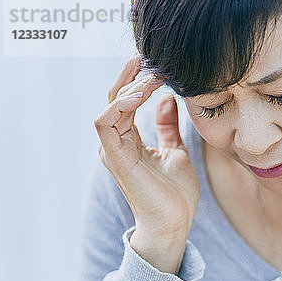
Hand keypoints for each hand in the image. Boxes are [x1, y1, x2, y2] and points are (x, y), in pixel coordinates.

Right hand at [94, 56, 199, 272]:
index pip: (128, 101)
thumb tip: (168, 100)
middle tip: (150, 57)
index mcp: (129, 140)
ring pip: (111, 106)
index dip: (140, 80)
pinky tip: (141, 95)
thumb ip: (168, 127)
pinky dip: (119, 105)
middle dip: (132, 75)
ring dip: (130, 86)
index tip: (158, 64)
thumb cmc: (176, 194)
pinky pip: (106, 123)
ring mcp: (113, 149)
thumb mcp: (176, 152)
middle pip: (117, 98)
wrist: (175, 223)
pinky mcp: (115, 157)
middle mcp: (117, 142)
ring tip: (152, 73)